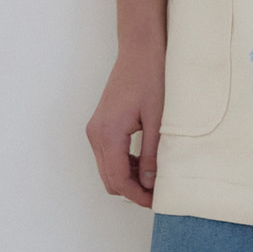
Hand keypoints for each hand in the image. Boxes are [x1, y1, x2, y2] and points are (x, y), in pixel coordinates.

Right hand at [86, 45, 164, 207]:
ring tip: (154, 177)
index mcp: (109, 133)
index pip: (119, 180)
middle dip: (132, 191)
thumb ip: (152, 153)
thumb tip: (151, 184)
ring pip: (107, 169)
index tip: (156, 202)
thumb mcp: (157, 118)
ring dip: (128, 178)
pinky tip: (144, 161)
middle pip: (109, 179)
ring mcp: (95, 129)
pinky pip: (108, 155)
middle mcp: (96, 134)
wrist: (140, 49)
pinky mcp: (100, 124)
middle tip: (157, 193)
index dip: (137, 196)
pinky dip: (124, 164)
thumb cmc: (151, 77)